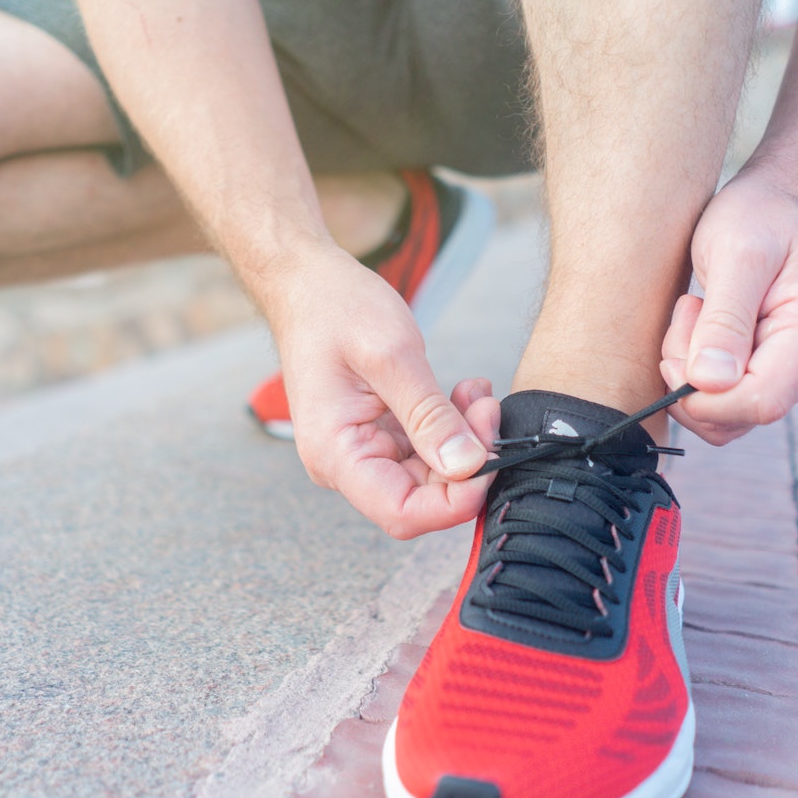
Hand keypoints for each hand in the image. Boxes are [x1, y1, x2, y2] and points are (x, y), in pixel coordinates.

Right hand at [265, 247, 500, 538]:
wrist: (307, 283)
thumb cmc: (335, 309)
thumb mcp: (392, 356)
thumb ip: (430, 416)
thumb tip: (469, 466)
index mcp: (335, 454)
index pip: (403, 513)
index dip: (455, 500)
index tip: (490, 456)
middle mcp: (344, 464)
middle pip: (422, 497)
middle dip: (466, 461)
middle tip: (487, 409)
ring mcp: (361, 451)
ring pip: (430, 475)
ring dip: (464, 440)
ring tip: (476, 394)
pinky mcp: (378, 435)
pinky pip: (425, 450)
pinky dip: (452, 427)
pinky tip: (464, 394)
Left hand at [660, 170, 797, 444]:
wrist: (782, 203)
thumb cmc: (761, 216)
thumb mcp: (736, 253)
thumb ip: (724, 321)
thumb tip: (709, 384)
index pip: (760, 403)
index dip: (704, 396)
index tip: (675, 352)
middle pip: (740, 414)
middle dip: (692, 379)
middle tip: (687, 313)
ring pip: (729, 414)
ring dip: (692, 374)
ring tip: (697, 312)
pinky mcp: (780, 374)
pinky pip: (729, 400)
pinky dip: (702, 373)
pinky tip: (703, 328)